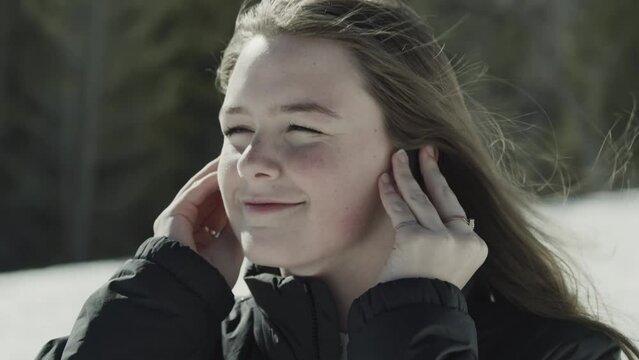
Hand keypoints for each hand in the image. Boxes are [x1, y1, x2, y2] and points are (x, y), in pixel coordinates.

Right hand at [153, 155, 243, 287]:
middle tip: (238, 162)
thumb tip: (247, 205)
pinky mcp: (172, 216)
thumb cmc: (214, 273)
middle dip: (222, 179)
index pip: (216, 207)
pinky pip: (192, 193)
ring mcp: (176, 220)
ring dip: (214, 175)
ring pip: (198, 190)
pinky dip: (207, 182)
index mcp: (199, 235)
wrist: (194, 288)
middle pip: (207, 196)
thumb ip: (235, 224)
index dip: (231, 193)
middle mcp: (186, 225)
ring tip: (229, 160)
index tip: (248, 180)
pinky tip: (220, 172)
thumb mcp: (230, 244)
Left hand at [376, 145, 487, 289]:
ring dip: (405, 174)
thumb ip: (450, 242)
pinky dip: (389, 194)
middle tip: (426, 148)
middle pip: (443, 196)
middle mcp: (461, 239)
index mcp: (475, 246)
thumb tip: (439, 216)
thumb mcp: (451, 266)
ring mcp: (439, 238)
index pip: (457, 210)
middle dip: (431, 169)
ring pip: (419, 197)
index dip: (444, 187)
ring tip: (397, 156)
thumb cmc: (428, 292)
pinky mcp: (415, 238)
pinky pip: (399, 209)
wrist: (416, 314)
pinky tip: (383, 179)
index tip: (435, 169)